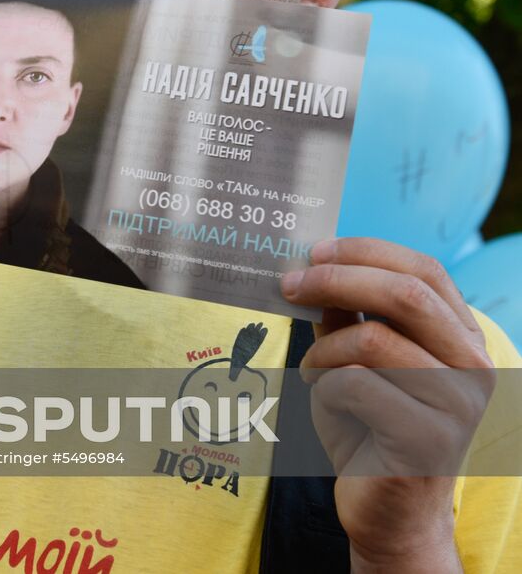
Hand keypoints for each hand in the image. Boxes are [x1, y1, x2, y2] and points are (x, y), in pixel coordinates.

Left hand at [282, 237, 491, 571]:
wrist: (387, 511)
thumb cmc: (369, 428)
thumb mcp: (354, 361)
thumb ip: (346, 316)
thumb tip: (314, 265)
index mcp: (462, 337)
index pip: (425, 271)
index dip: (367, 252)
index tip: (315, 251)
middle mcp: (473, 365)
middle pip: (405, 295)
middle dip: (336, 280)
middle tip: (289, 285)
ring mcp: (458, 404)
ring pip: (373, 341)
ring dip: (323, 349)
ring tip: (310, 370)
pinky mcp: (428, 439)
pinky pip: (356, 386)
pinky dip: (325, 387)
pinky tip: (324, 402)